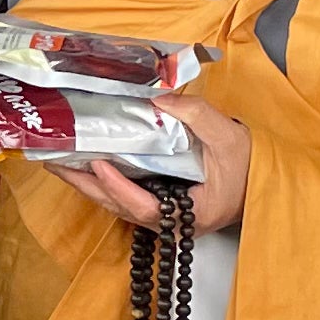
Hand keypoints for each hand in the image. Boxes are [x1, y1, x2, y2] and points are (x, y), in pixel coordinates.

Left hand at [46, 91, 249, 235]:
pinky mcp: (161, 205)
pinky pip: (125, 197)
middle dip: (85, 184)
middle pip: (118, 207)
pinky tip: (85, 166)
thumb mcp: (230, 137)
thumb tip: (160, 97)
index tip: (98, 164)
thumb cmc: (250, 168)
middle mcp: (170, 222)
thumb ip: (197, 116)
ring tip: (58, 163)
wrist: (265, 184)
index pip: (144, 206)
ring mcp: (164, 216)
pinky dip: (103, 182)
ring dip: (88, 183)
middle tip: (54, 162)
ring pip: (117, 204)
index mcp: (189, 214)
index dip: (118, 187)